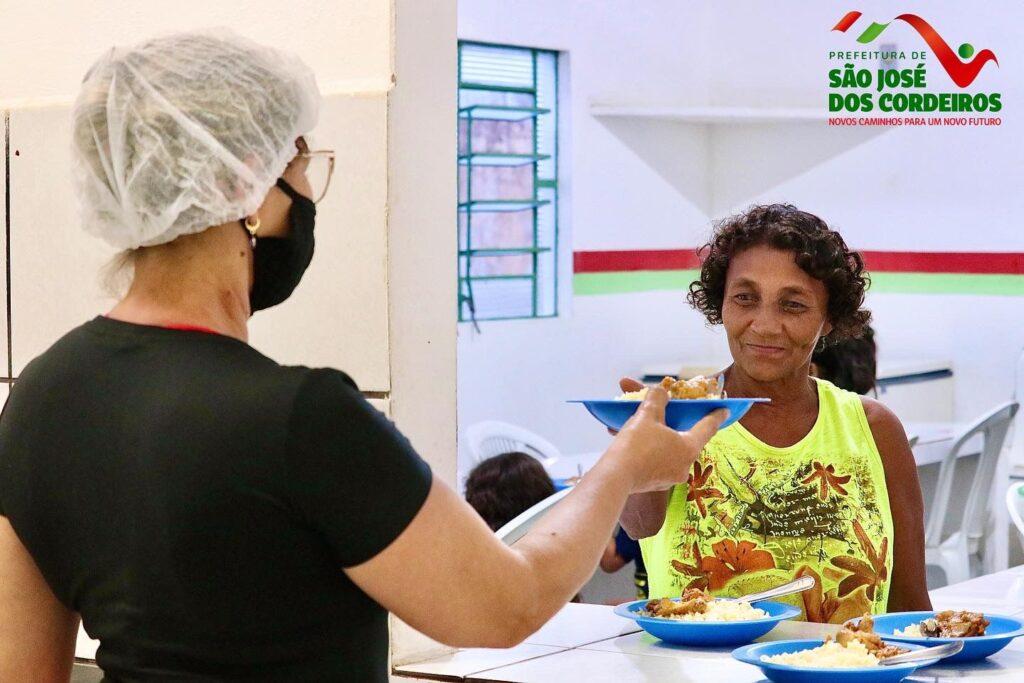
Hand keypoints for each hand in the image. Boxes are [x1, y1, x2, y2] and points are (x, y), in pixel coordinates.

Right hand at [605, 385, 726, 493]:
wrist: (614, 477)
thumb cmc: (636, 444)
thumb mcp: (647, 415)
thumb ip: (657, 399)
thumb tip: (660, 392)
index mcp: (689, 447)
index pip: (708, 426)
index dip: (715, 414)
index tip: (724, 409)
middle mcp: (684, 465)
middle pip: (684, 438)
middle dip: (674, 423)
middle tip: (668, 413)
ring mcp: (669, 477)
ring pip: (667, 449)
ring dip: (656, 436)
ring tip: (640, 425)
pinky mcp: (654, 483)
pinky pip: (654, 460)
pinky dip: (647, 449)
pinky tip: (631, 441)